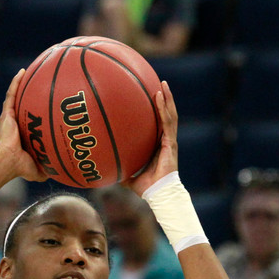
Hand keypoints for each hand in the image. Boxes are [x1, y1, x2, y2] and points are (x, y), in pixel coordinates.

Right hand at [0, 70, 48, 182]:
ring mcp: (11, 117)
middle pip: (24, 104)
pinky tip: (22, 72)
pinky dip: (16, 82)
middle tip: (41, 83)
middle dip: (31, 93)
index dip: (38, 111)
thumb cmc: (21, 167)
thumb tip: (63, 171)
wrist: (9, 162)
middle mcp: (17, 124)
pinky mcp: (7, 114)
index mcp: (24, 134)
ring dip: (22, 83)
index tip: (48, 103)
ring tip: (29, 71)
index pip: (32, 119)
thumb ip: (50, 168)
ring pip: (17, 96)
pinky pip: (12, 94)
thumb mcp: (40, 169)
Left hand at [128, 81, 177, 196]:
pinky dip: (164, 108)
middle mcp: (166, 141)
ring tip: (163, 84)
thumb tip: (107, 170)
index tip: (153, 99)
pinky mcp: (170, 143)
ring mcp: (169, 141)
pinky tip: (160, 97)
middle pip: (166, 115)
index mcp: (158, 146)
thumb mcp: (129, 178)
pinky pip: (167, 122)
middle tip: (160, 84)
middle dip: (165, 99)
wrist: (158, 194)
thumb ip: (121, 171)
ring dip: (167, 99)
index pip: (159, 125)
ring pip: (170, 115)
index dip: (158, 112)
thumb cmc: (147, 188)